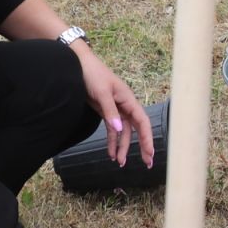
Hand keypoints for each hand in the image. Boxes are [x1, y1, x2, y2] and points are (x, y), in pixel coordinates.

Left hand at [71, 43, 154, 168]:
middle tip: (147, 163)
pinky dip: (112, 141)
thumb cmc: (92, 74)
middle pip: (137, 129)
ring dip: (122, 146)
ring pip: (123, 132)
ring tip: (119, 163)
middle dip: (141, 145)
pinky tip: (110, 153)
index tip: (150, 153)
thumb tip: (119, 130)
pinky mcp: (106, 111)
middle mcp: (125, 105)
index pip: (142, 121)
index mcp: (128, 99)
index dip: (147, 137)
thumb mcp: (101, 93)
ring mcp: (116, 109)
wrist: (77, 65)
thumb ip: (110, 112)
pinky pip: (112, 129)